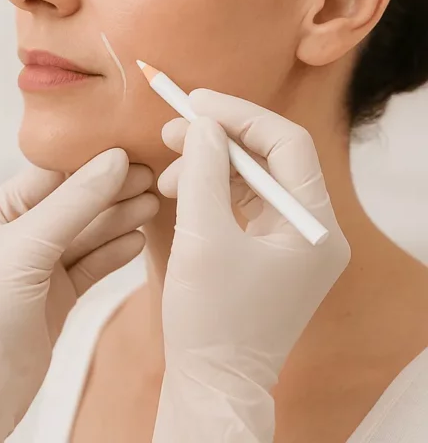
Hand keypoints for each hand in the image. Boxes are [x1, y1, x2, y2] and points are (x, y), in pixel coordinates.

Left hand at [0, 149, 157, 442]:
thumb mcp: (25, 248)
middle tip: (154, 179)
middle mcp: (19, 235)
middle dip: (113, 191)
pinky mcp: (57, 297)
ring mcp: (40, 267)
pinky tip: (137, 240)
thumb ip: (73, 204)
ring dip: (119, 219)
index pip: (53, 175)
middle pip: (75, 203)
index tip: (131, 153)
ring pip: (87, 234)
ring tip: (153, 205)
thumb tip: (114, 161)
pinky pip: (91, 265)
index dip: (92, 165)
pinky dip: (114, 253)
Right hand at [153, 90, 350, 442]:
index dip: (240, 115)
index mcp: (313, 226)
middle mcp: (311, 228)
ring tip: (167, 173)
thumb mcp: (203, 236)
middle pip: (269, 156)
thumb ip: (203, 170)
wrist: (212, 379)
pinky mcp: (268, 247)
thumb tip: (202, 122)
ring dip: (208, 163)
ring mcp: (291, 238)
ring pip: (252, 175)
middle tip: (173, 129)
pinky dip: (210, 187)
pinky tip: (178, 190)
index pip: (287, 144)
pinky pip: (242, 199)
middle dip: (218, 138)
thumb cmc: (210, 318)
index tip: (196, 102)